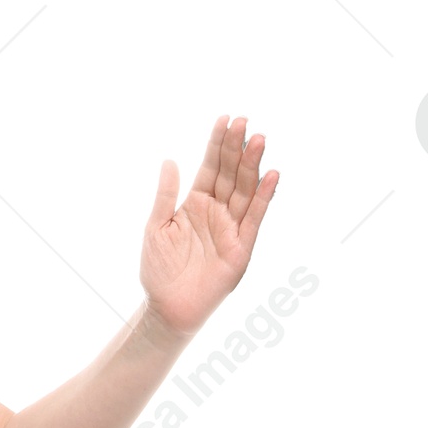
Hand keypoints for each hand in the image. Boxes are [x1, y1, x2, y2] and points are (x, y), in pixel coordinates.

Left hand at [140, 115, 279, 339]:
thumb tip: (170, 160)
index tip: (225, 119)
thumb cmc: (159, 270)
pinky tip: (271, 176)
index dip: (217, 144)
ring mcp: (231, 228)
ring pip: (244, 190)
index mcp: (196, 203)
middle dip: (236, 148)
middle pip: (230, 173)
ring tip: (258, 140)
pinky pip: (254, 219)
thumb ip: (165, 195)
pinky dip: (263, 198)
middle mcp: (217, 211)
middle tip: (244, 122)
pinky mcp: (241, 248)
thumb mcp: (156, 227)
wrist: (166, 308)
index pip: (211, 167)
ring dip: (252, 166)